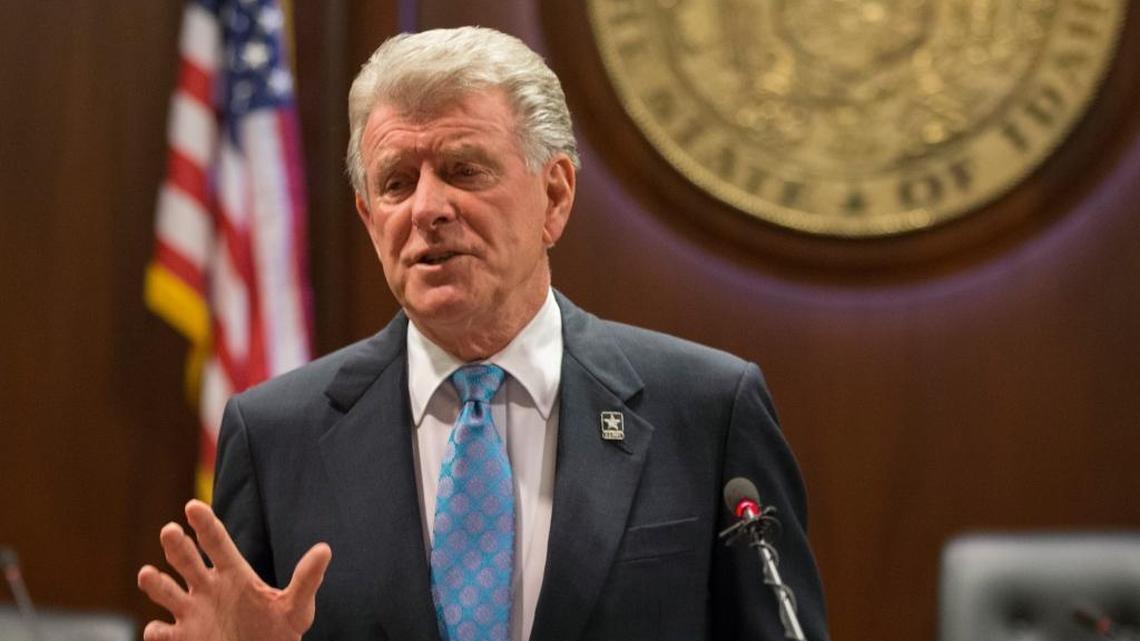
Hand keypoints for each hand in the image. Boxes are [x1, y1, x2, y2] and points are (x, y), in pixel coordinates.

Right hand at [137, 500, 330, 640]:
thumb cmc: (279, 632)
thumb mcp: (296, 607)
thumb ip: (306, 579)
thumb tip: (325, 549)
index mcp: (233, 574)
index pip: (216, 542)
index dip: (205, 524)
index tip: (192, 506)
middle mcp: (208, 588)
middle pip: (186, 560)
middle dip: (177, 545)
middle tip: (170, 531)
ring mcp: (192, 612)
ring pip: (165, 591)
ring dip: (155, 583)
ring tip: (148, 574)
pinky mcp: (182, 638)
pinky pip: (160, 633)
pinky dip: (156, 631)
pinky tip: (158, 629)